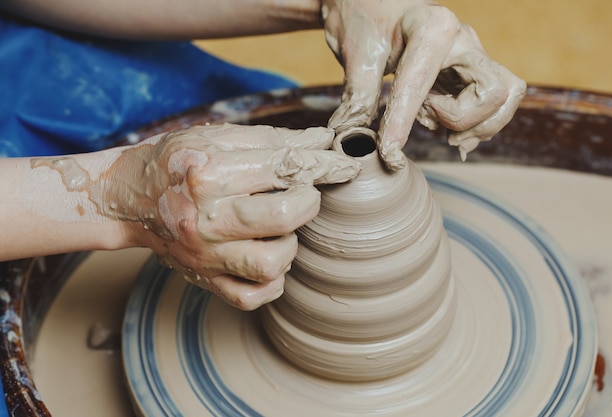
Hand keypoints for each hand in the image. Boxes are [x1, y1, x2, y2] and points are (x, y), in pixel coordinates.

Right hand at [103, 124, 359, 309]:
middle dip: (308, 202)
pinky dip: (272, 281)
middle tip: (302, 195)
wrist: (129, 199)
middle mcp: (206, 218)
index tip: (343, 166)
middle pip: (285, 217)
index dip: (321, 165)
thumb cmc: (176, 162)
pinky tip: (268, 255)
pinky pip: (253, 296)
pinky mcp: (206, 280)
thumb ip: (273, 140)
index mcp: (208, 173)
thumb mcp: (218, 137)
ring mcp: (205, 255)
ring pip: (273, 263)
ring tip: (279, 229)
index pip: (282, 168)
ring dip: (290, 244)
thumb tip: (323, 140)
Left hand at [321, 0, 526, 167]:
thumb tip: (352, 138)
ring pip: (503, 97)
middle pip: (492, 94)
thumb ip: (359, 97)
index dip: (402, 124)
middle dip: (461, 120)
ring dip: (476, 124)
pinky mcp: (470, 68)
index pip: (422, 86)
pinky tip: (449, 130)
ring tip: (439, 126)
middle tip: (426, 121)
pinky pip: (496, 100)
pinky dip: (480, 122)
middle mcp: (462, 39)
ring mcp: (471, 53)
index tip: (388, 153)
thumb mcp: (355, 56)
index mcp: (433, 28)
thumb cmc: (362, 16)